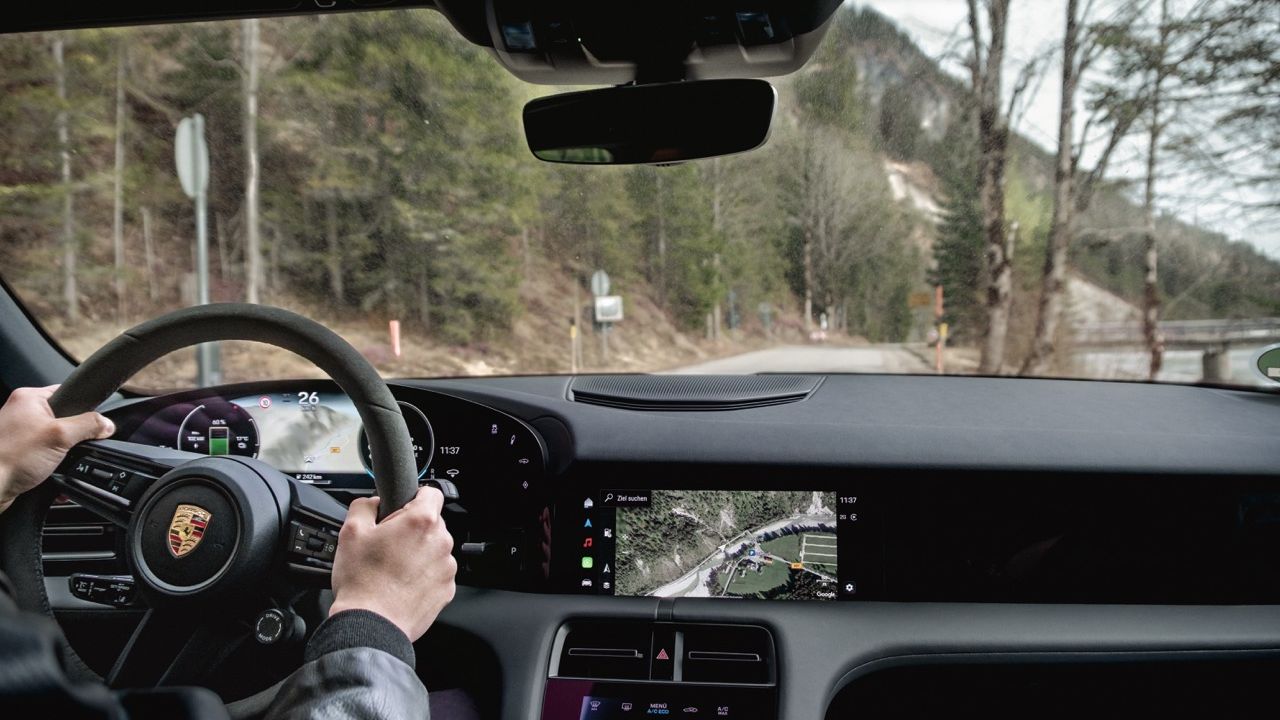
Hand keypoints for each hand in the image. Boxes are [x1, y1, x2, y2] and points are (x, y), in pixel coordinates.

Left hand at [0, 386, 114, 513]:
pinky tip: (54, 476)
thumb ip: (89, 426)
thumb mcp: (60, 436)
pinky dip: (54, 469)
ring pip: (57, 442)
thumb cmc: (7, 459)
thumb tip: (106, 424)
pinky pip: (47, 459)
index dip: (85, 408)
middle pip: (66, 420)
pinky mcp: (19, 455)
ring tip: (59, 465)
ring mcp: (19, 435)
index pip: (69, 393)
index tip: (93, 424)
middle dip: (75, 439)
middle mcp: (22, 414)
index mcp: (29, 398)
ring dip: (65, 457)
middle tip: (71, 448)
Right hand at [328, 486, 456, 640]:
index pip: (431, 493)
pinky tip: (401, 585)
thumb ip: (364, 506)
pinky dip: (422, 576)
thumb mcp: (351, 532)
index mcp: (421, 522)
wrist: (371, 625)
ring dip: (418, 554)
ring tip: (392, 569)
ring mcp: (446, 568)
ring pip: (434, 550)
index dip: (413, 498)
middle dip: (411, 530)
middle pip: (431, 524)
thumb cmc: (362, 582)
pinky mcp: (446, 589)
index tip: (401, 510)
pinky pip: (436, 573)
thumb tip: (372, 503)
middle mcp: (440, 542)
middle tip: (387, 545)